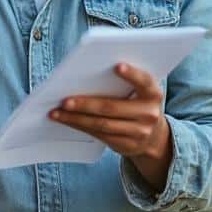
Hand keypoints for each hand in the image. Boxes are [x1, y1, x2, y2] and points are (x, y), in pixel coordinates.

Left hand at [48, 62, 172, 188]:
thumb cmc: (139, 104)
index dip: (132, 74)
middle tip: (64, 100)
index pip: (144, 81)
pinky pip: (99, 134)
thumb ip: (125, 82)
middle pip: (112, 107)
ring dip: (75, 118)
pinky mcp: (126, 145)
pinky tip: (65, 120)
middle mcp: (149, 114)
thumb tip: (87, 73)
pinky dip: (79, 126)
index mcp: (153, 94)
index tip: (116, 66)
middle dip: (85, 104)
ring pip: (101, 124)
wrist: (154, 137)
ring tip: (56, 112)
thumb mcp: (141, 92)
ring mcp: (139, 132)